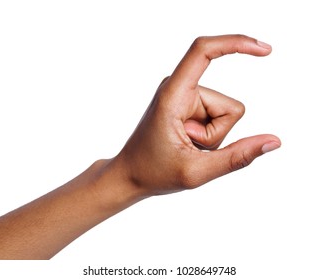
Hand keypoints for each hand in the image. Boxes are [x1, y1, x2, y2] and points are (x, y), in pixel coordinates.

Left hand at [116, 35, 280, 195]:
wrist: (130, 174)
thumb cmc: (154, 172)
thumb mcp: (197, 171)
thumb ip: (237, 157)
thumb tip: (273, 141)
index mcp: (174, 94)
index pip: (204, 51)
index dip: (236, 43)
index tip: (265, 51)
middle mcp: (179, 88)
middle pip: (229, 107)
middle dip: (217, 135)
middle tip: (188, 146)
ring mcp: (185, 96)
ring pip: (225, 115)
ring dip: (211, 137)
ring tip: (186, 144)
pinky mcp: (188, 104)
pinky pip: (217, 118)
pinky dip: (208, 135)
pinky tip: (187, 142)